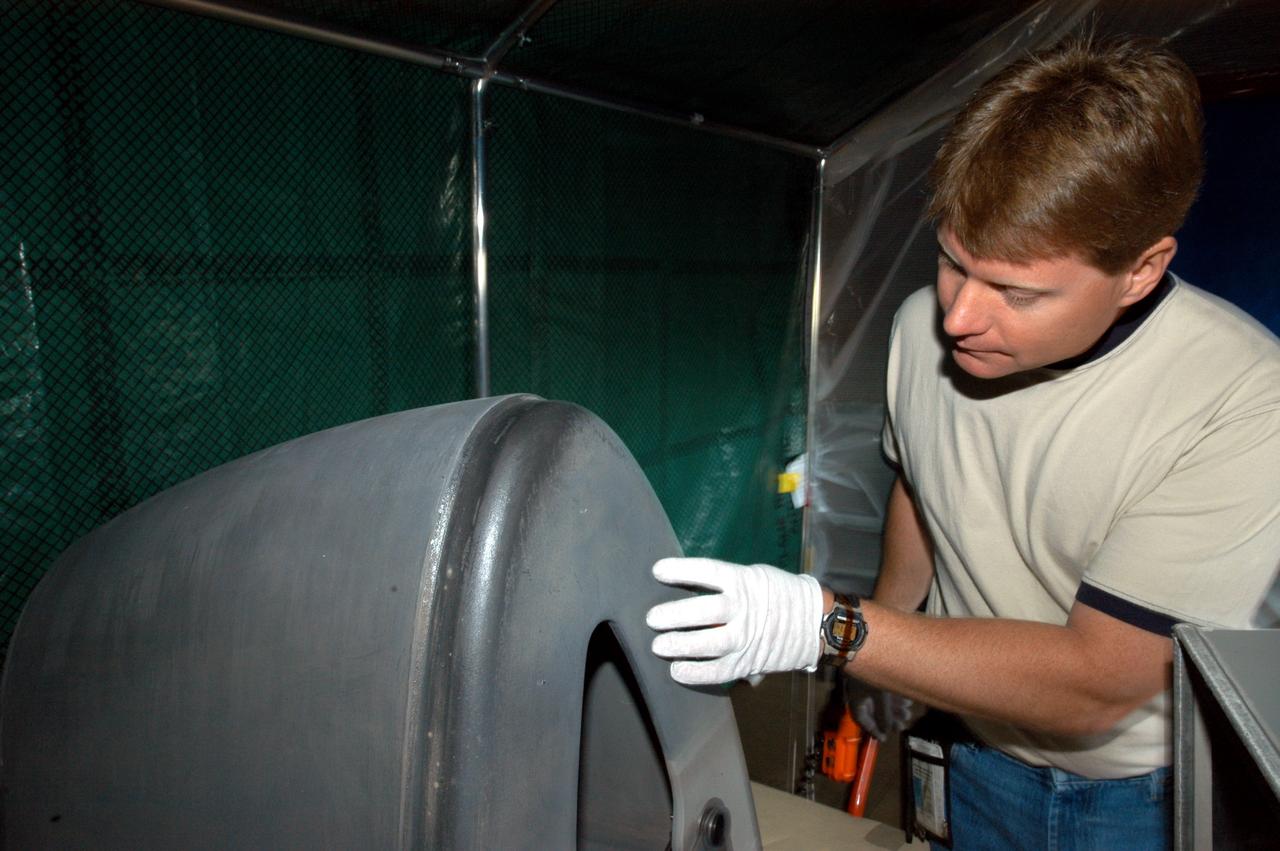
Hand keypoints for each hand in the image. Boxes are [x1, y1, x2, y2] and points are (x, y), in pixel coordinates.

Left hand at [646, 557, 823, 685]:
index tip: (657, 571)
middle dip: (675, 615)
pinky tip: (677, 670)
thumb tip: (689, 587)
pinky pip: (720, 671)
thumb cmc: (779, 594)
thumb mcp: (756, 577)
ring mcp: (748, 637)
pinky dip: (697, 673)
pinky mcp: (749, 662)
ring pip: (710, 643)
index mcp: (745, 581)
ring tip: (659, 645)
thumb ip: (727, 583)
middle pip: (705, 611)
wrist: (816, 623)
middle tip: (652, 619)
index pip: (709, 572)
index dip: (682, 571)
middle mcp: (745, 609)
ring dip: (681, 645)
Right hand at [844, 676, 913, 740]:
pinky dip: (894, 697)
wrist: (863, 647)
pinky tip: (906, 699)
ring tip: (908, 712)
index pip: (862, 721)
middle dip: (889, 719)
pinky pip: (884, 691)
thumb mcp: (879, 697)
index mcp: (857, 701)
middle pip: (874, 711)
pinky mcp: (874, 674)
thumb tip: (886, 731)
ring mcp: (866, 684)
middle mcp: (860, 694)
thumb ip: (883, 715)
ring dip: (894, 708)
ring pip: (881, 700)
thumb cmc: (869, 674)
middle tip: (903, 725)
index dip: (874, 730)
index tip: (884, 738)